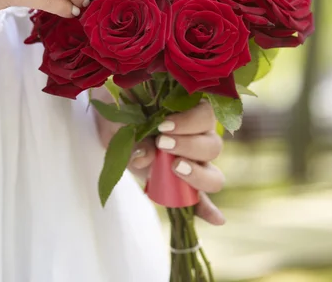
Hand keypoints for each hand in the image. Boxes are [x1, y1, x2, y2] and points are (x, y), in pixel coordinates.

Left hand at [95, 98, 224, 225]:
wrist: (115, 128)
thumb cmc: (126, 115)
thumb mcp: (127, 121)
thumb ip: (138, 135)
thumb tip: (144, 157)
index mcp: (193, 112)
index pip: (206, 115)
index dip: (189, 122)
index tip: (163, 126)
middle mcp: (201, 138)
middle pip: (213, 146)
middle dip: (189, 146)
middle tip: (162, 144)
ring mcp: (196, 164)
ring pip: (213, 174)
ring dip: (197, 174)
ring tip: (175, 168)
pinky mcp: (184, 186)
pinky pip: (202, 200)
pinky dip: (208, 209)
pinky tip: (216, 219)